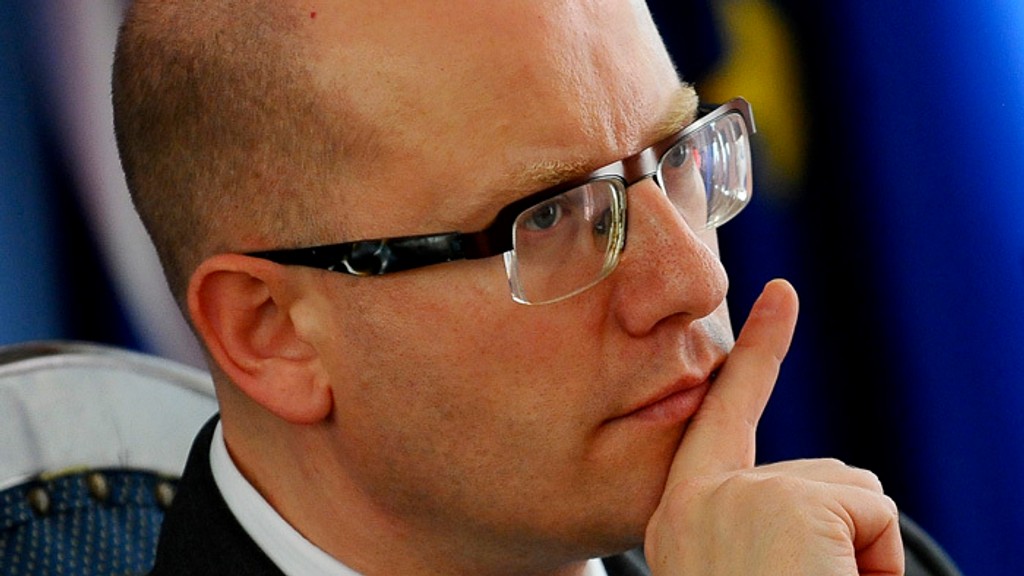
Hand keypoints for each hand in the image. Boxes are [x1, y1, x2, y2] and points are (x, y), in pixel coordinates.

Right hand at [644, 279, 903, 574]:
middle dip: (834, 534)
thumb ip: (751, 518)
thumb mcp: (729, 564)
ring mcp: (740, 491)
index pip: (721, 417)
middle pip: (813, 475)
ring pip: (852, 492)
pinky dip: (876, 560)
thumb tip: (822, 502)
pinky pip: (876, 513)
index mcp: (677, 519)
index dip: (755, 353)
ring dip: (855, 551)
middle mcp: (693, 499)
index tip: (780, 293)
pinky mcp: (788, 500)